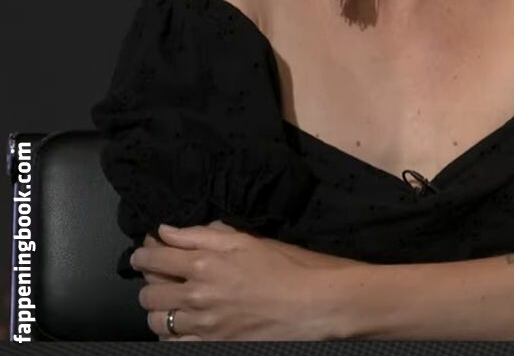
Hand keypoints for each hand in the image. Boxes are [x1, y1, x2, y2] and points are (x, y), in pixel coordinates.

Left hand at [130, 220, 360, 340]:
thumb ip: (202, 234)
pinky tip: (182, 324)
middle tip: (160, 275)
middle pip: (150, 291)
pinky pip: (172, 344)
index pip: (156, 257)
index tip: (142, 253)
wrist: (310, 304)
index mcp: (205, 262)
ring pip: (157, 320)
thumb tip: (167, 230)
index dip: (143, 254)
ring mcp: (203, 325)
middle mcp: (198, 295)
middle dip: (150, 281)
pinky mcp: (211, 347)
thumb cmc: (284, 267)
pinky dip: (171, 334)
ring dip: (159, 309)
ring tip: (172, 301)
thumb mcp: (245, 240)